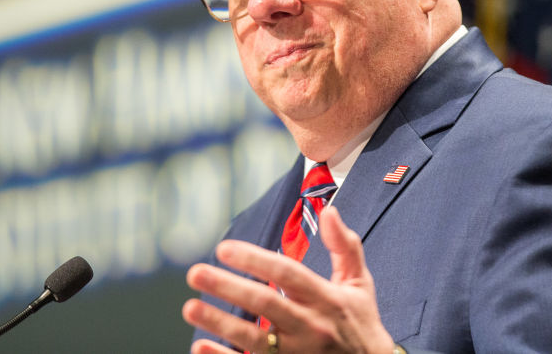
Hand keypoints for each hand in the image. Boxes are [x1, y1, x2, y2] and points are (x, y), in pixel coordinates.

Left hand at [182, 206, 395, 353]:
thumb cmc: (361, 323)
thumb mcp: (360, 284)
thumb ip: (345, 246)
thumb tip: (330, 211)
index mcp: (327, 299)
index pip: (288, 274)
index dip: (255, 260)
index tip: (224, 248)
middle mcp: (311, 327)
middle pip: (265, 304)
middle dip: (228, 287)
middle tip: (195, 272)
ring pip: (254, 339)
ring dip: (219, 323)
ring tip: (190, 307)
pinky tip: (200, 347)